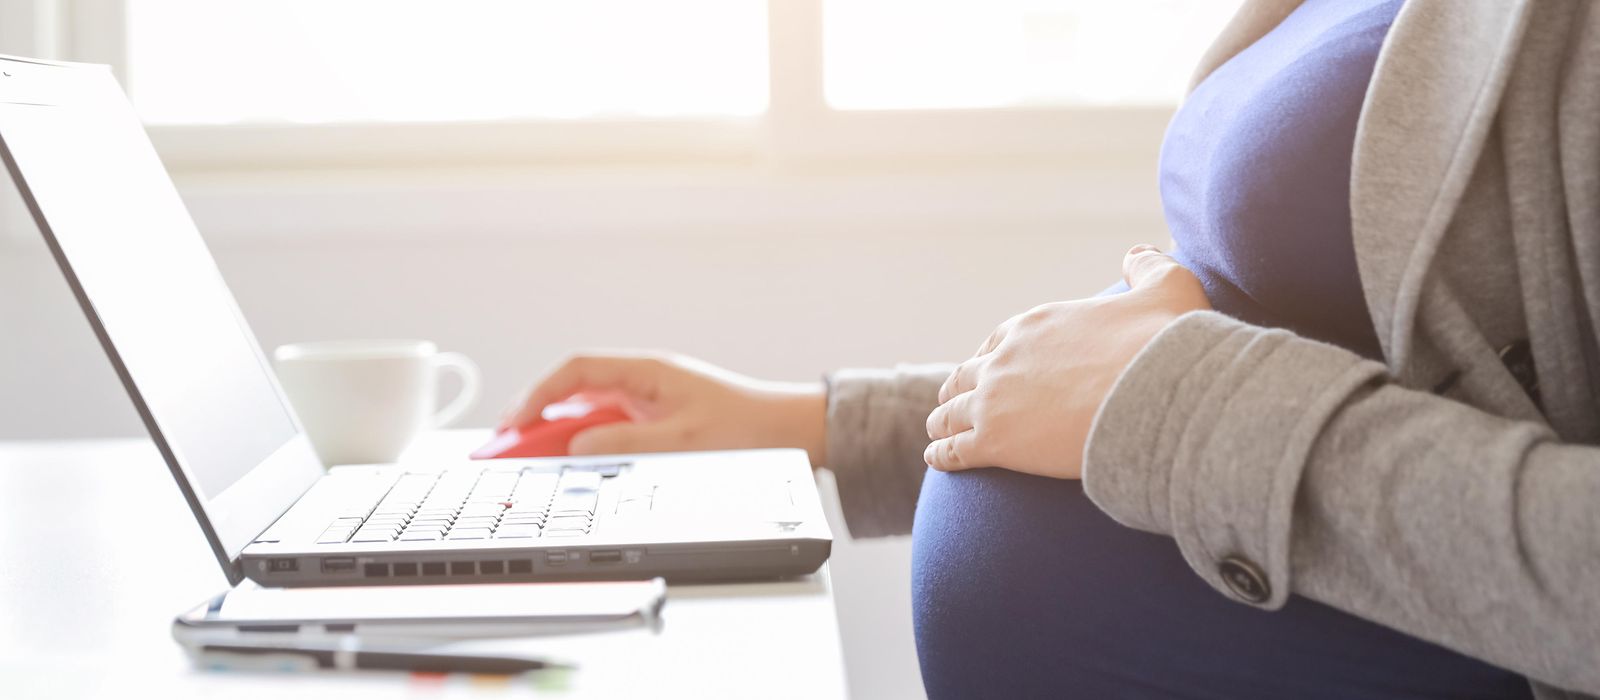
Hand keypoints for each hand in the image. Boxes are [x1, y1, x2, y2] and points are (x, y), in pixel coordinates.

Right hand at [501, 351, 827, 463]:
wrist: (790, 433)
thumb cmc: (747, 429)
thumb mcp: (682, 442)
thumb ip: (626, 442)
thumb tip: (578, 444)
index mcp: (648, 371)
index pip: (577, 370)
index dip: (539, 393)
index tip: (514, 422)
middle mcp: (643, 381)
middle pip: (574, 392)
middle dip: (537, 418)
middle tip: (505, 448)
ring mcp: (647, 401)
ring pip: (587, 412)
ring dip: (557, 434)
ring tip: (527, 461)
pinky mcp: (655, 421)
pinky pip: (606, 428)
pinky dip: (583, 444)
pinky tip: (568, 464)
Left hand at [923, 245, 1209, 477]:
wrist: (1155, 395)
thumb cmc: (1162, 345)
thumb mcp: (1166, 288)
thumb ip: (1149, 269)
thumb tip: (1138, 254)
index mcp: (1034, 326)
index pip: (996, 342)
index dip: (989, 357)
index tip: (986, 368)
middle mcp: (1004, 359)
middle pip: (967, 375)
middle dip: (958, 388)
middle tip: (952, 401)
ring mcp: (993, 400)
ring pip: (951, 412)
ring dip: (943, 421)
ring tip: (936, 432)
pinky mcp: (994, 442)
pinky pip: (954, 449)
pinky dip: (942, 454)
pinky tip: (936, 459)